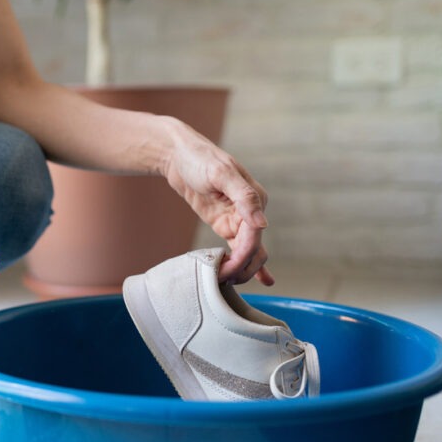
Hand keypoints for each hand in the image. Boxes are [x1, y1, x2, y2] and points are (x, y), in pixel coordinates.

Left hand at [161, 118, 273, 285]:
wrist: (178, 156)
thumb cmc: (200, 159)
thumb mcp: (221, 174)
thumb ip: (243, 197)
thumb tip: (263, 224)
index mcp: (255, 199)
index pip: (253, 238)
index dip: (242, 258)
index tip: (226, 272)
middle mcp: (250, 211)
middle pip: (253, 250)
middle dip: (241, 268)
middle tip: (222, 283)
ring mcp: (237, 219)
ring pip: (248, 252)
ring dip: (242, 270)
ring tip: (228, 285)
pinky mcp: (224, 223)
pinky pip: (237, 247)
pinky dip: (246, 263)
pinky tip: (262, 279)